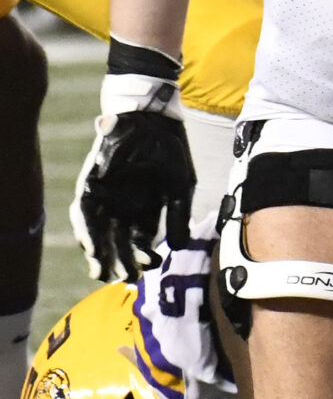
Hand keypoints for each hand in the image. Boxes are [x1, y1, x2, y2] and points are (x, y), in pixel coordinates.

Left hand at [75, 59, 193, 282]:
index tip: (151, 266)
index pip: (142, 240)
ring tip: (102, 270)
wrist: (152, 120)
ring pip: (99, 232)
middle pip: (118, 241)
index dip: (145, 255)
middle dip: (120, 262)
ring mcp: (107, 197)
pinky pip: (85, 214)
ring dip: (99, 252)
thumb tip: (181, 246)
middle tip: (123, 278)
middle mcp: (125, 206)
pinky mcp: (91, 186)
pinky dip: (87, 231)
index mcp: (147, 207)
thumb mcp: (181, 186)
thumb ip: (178, 216)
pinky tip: (93, 246)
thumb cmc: (170, 150)